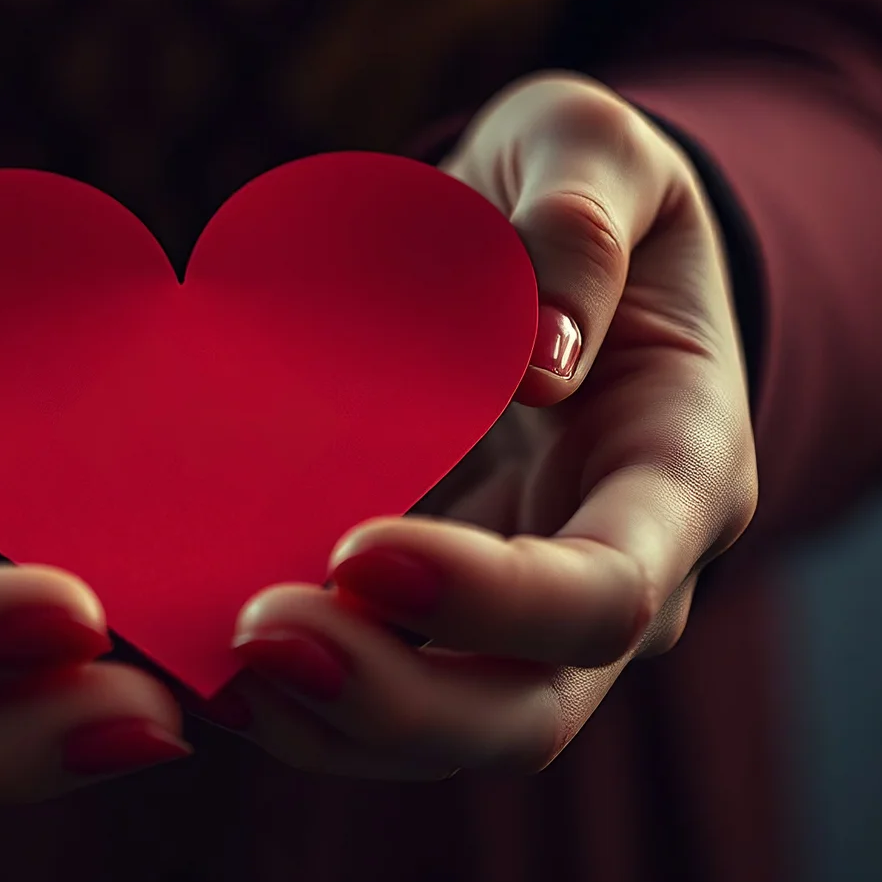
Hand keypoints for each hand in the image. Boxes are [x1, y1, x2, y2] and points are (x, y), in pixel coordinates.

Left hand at [214, 73, 758, 779]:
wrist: (568, 250)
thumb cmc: (585, 191)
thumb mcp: (597, 148)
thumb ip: (581, 218)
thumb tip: (539, 350)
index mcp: (682, 472)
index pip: (607, 589)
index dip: (489, 596)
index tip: (359, 546)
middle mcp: (623, 579)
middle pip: (526, 713)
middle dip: (391, 703)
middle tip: (254, 637)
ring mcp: (532, 620)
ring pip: (445, 733)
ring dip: (327, 722)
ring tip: (205, 667)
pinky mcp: (447, 620)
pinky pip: (381, 694)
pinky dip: (296, 698)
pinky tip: (199, 660)